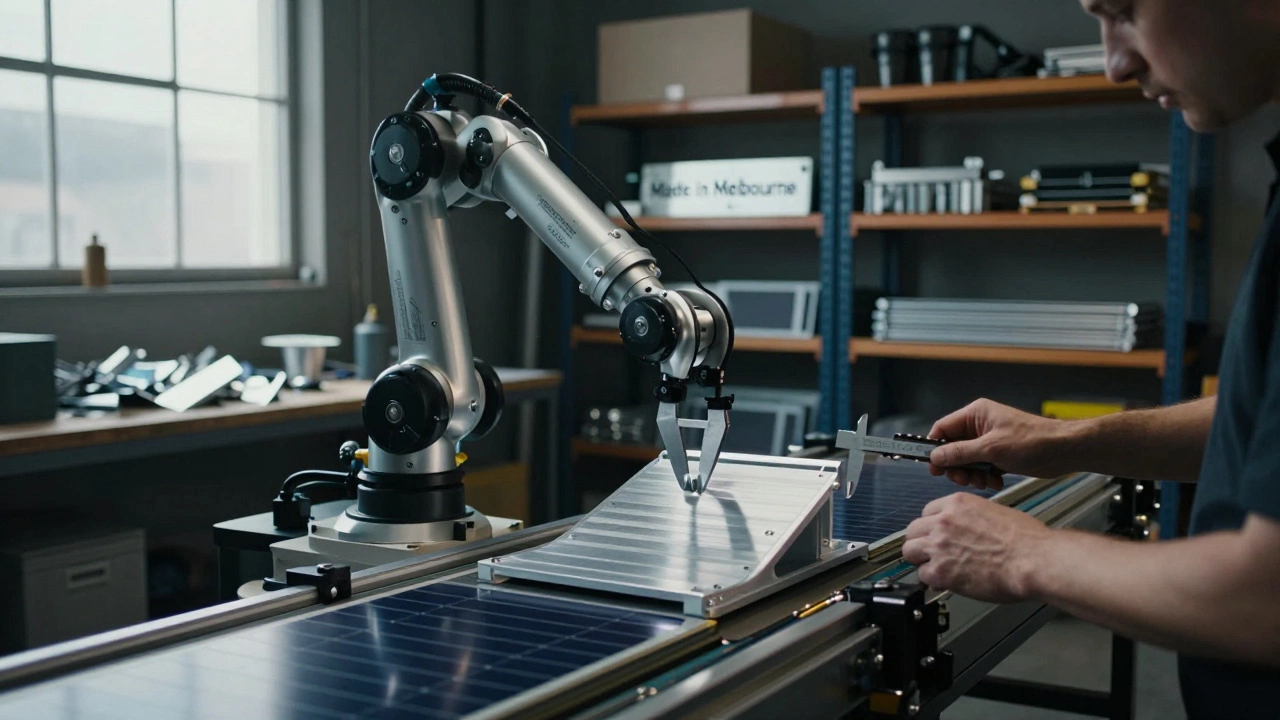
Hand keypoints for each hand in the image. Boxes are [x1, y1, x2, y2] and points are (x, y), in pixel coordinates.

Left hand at [903, 493, 1049, 602]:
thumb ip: (971, 520)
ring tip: (934, 568)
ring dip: (921, 560)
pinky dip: (932, 580)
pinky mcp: (940, 571)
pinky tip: (945, 581)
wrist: (1033, 560)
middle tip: (931, 553)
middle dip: (921, 543)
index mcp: (957, 504)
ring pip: (909, 551)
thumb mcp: (995, 513)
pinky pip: (922, 575)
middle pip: (913, 531)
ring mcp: (938, 545)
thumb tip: (966, 531)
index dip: (932, 527)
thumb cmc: (1026, 540)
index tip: (936, 536)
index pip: (927, 512)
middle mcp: (943, 521)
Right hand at [928, 399, 1076, 489]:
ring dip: (973, 474)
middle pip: (953, 448)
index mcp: (975, 415)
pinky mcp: (999, 454)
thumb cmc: (1032, 441)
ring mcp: (990, 440)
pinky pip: (981, 467)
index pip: (942, 429)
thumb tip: (935, 456)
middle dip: (957, 466)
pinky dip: (985, 476)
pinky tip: (996, 480)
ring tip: (985, 480)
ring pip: (967, 461)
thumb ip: (959, 453)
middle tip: (964, 479)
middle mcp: (980, 426)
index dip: (934, 448)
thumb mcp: (990, 448)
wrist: (1064, 451)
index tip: (933, 467)